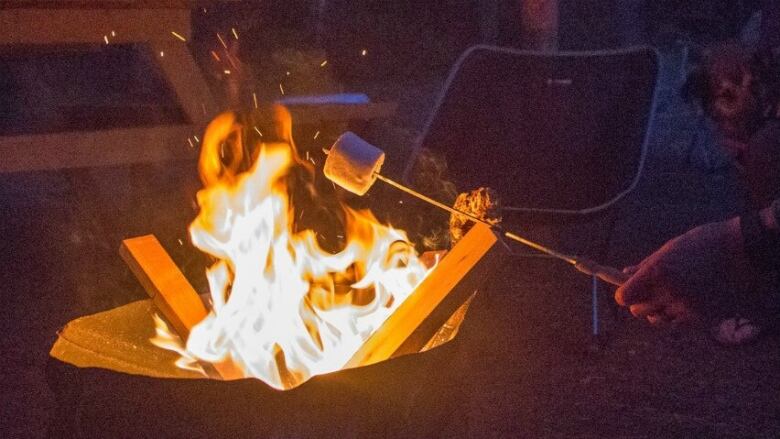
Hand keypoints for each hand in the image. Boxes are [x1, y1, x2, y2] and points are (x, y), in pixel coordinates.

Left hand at [615, 218, 757, 323]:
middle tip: (650, 291)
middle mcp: (668, 292)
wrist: (741, 251)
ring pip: (657, 319)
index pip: (624, 297)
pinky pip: (676, 322)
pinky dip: (676, 315)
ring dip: (658, 310)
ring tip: (671, 294)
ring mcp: (685, 306)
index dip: (624, 294)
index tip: (627, 290)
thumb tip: (624, 273)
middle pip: (638, 311)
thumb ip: (645, 265)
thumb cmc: (702, 244)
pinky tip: (686, 299)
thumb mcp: (669, 249)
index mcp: (657, 271)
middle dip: (640, 302)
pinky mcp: (701, 317)